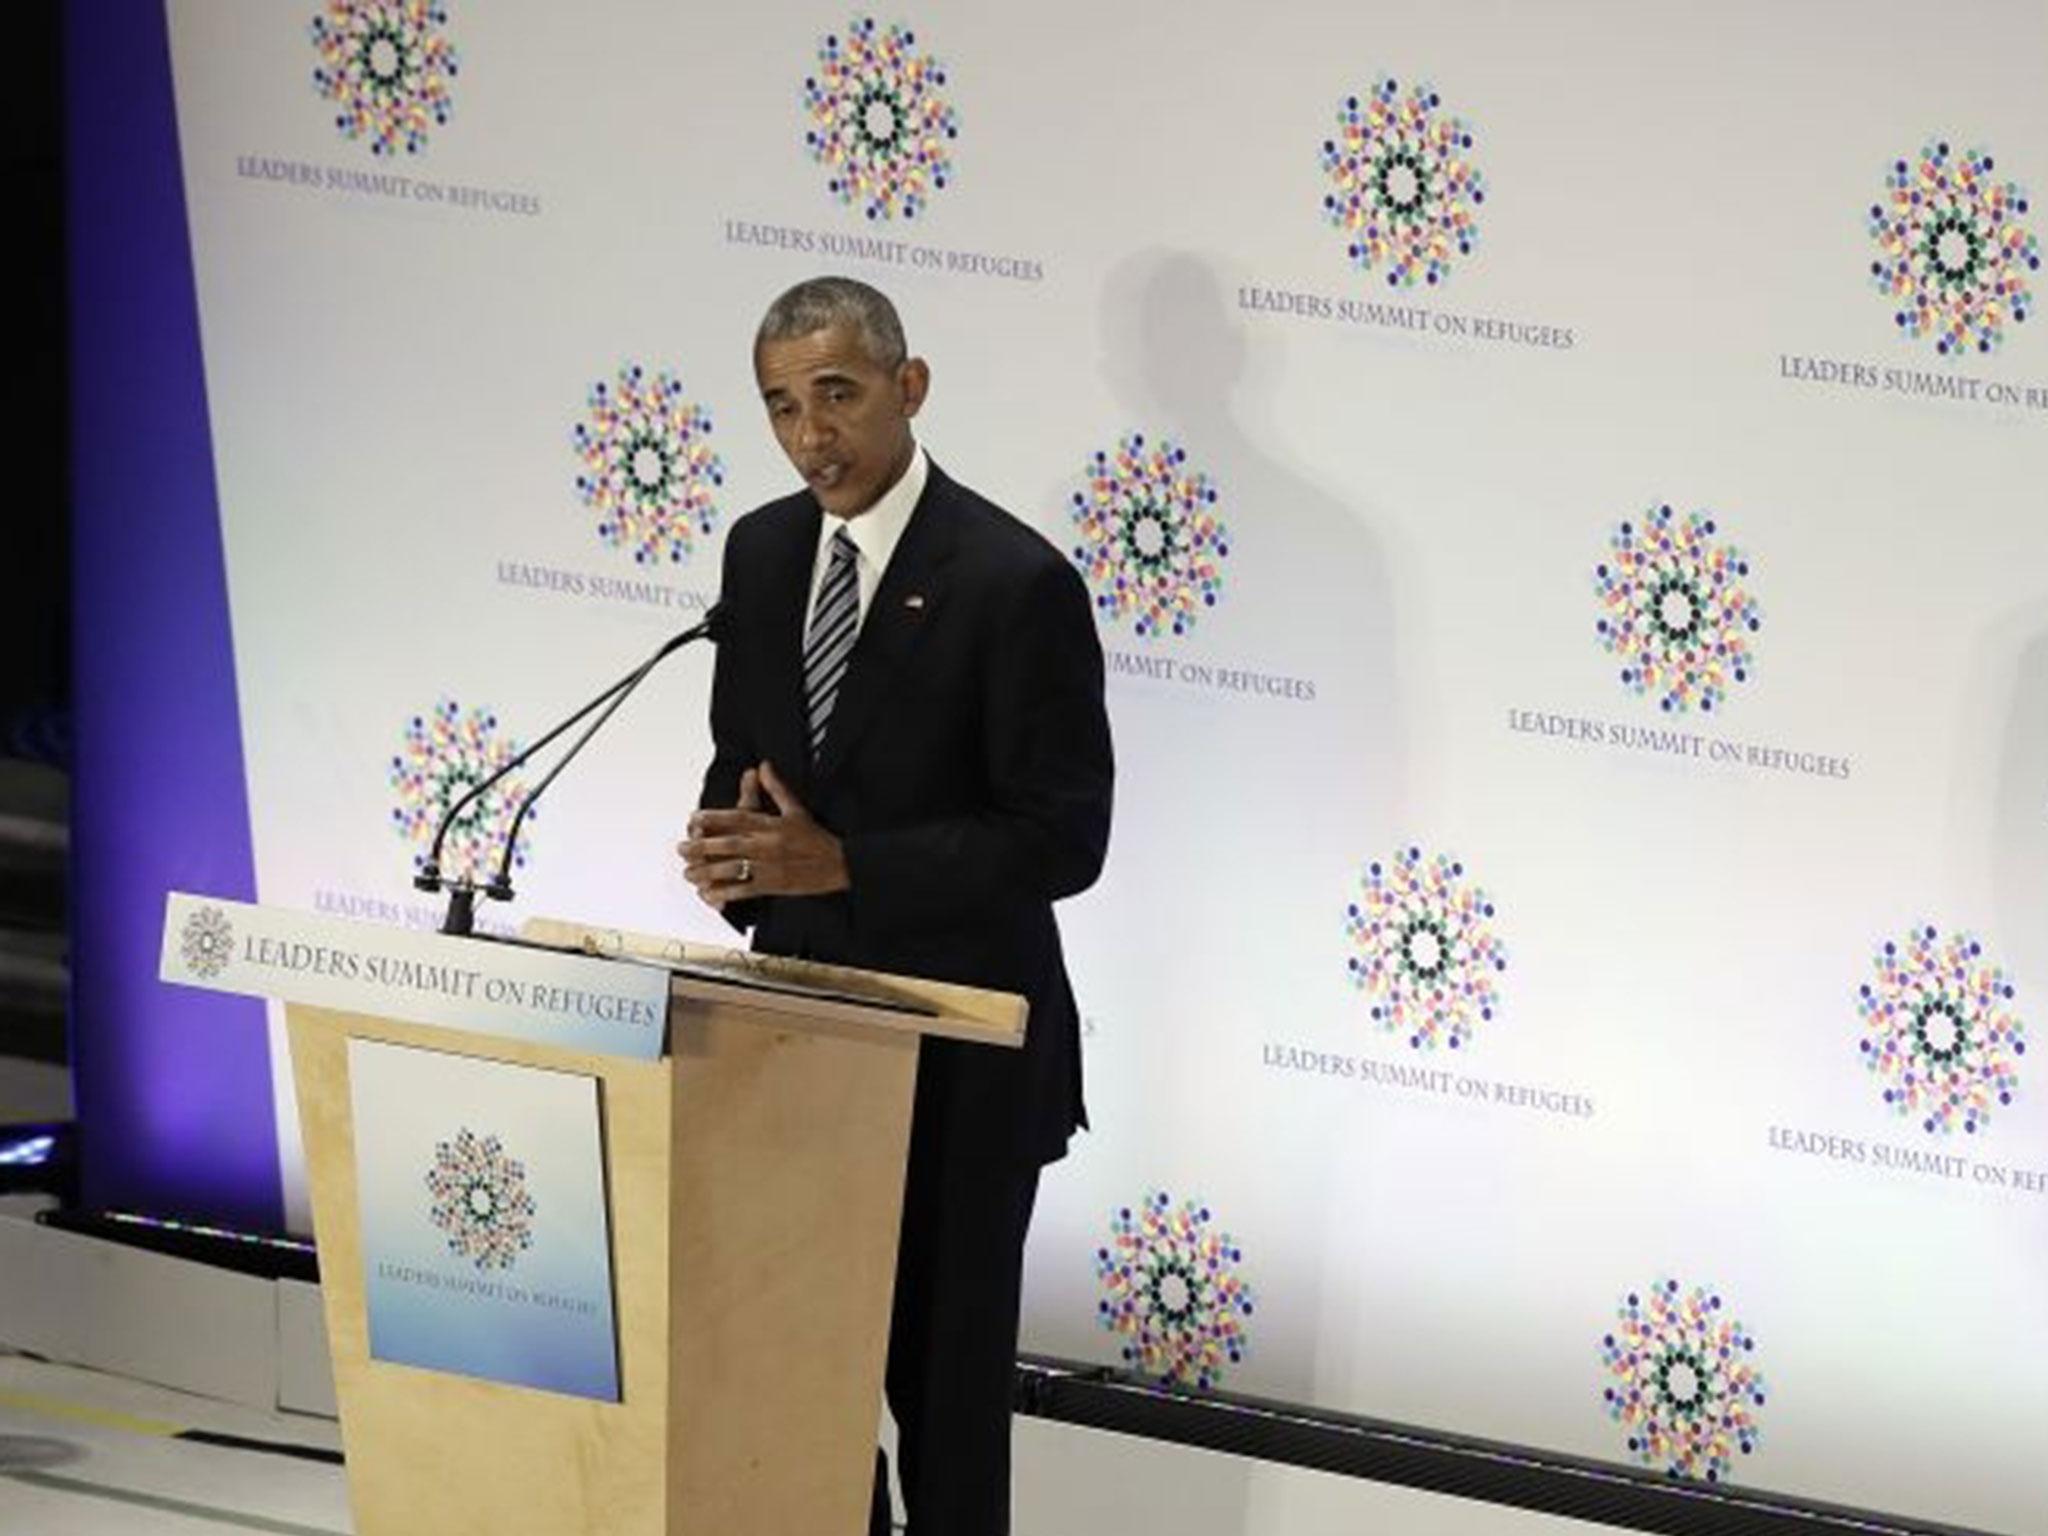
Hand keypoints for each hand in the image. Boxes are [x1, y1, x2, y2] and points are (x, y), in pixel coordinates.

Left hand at [679, 761, 849, 908]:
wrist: (840, 864)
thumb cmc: (816, 838)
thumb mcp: (797, 809)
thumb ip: (776, 788)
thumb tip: (762, 765)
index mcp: (771, 824)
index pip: (737, 818)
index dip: (713, 818)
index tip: (693, 818)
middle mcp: (766, 844)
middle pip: (727, 844)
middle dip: (701, 846)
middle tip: (681, 848)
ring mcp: (769, 866)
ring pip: (731, 869)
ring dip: (707, 872)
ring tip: (688, 872)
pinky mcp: (773, 885)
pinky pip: (743, 891)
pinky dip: (724, 894)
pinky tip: (709, 895)